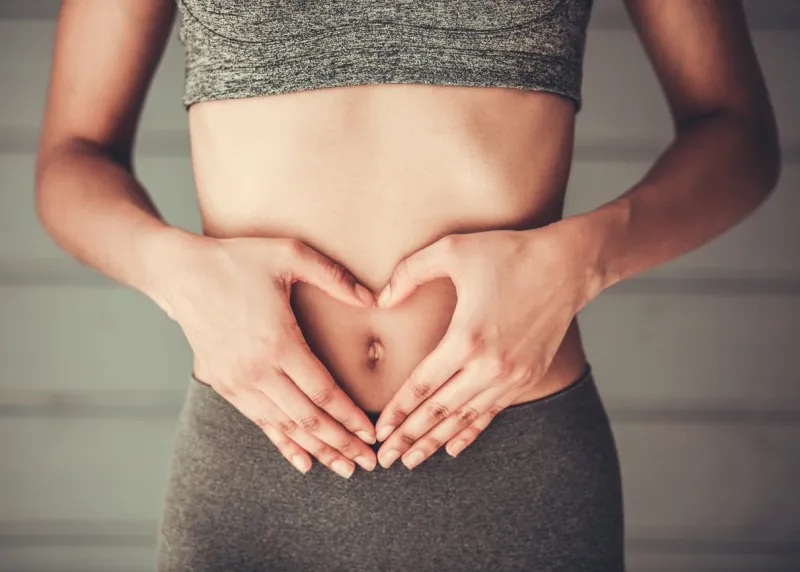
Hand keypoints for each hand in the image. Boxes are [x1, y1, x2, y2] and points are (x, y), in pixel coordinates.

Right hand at [147, 230, 378, 477]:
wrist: (180, 273)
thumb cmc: (238, 260)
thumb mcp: (289, 253)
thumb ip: (334, 276)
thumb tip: (373, 299)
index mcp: (278, 341)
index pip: (323, 392)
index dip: (350, 417)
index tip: (372, 433)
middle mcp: (257, 369)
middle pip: (308, 418)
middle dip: (341, 443)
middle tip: (369, 462)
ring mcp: (238, 381)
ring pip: (285, 426)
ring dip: (317, 449)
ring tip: (345, 468)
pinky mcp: (225, 385)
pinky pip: (260, 423)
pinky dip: (284, 444)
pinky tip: (303, 462)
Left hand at [372, 223, 596, 468]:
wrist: (568, 265)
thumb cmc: (508, 252)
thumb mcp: (451, 249)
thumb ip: (409, 272)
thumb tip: (381, 300)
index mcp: (467, 338)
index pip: (423, 385)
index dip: (398, 411)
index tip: (379, 431)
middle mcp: (490, 365)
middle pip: (440, 411)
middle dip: (409, 437)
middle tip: (383, 460)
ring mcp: (512, 375)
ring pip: (465, 418)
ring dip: (436, 441)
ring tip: (411, 461)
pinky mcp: (527, 377)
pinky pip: (492, 412)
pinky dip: (470, 432)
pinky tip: (453, 448)